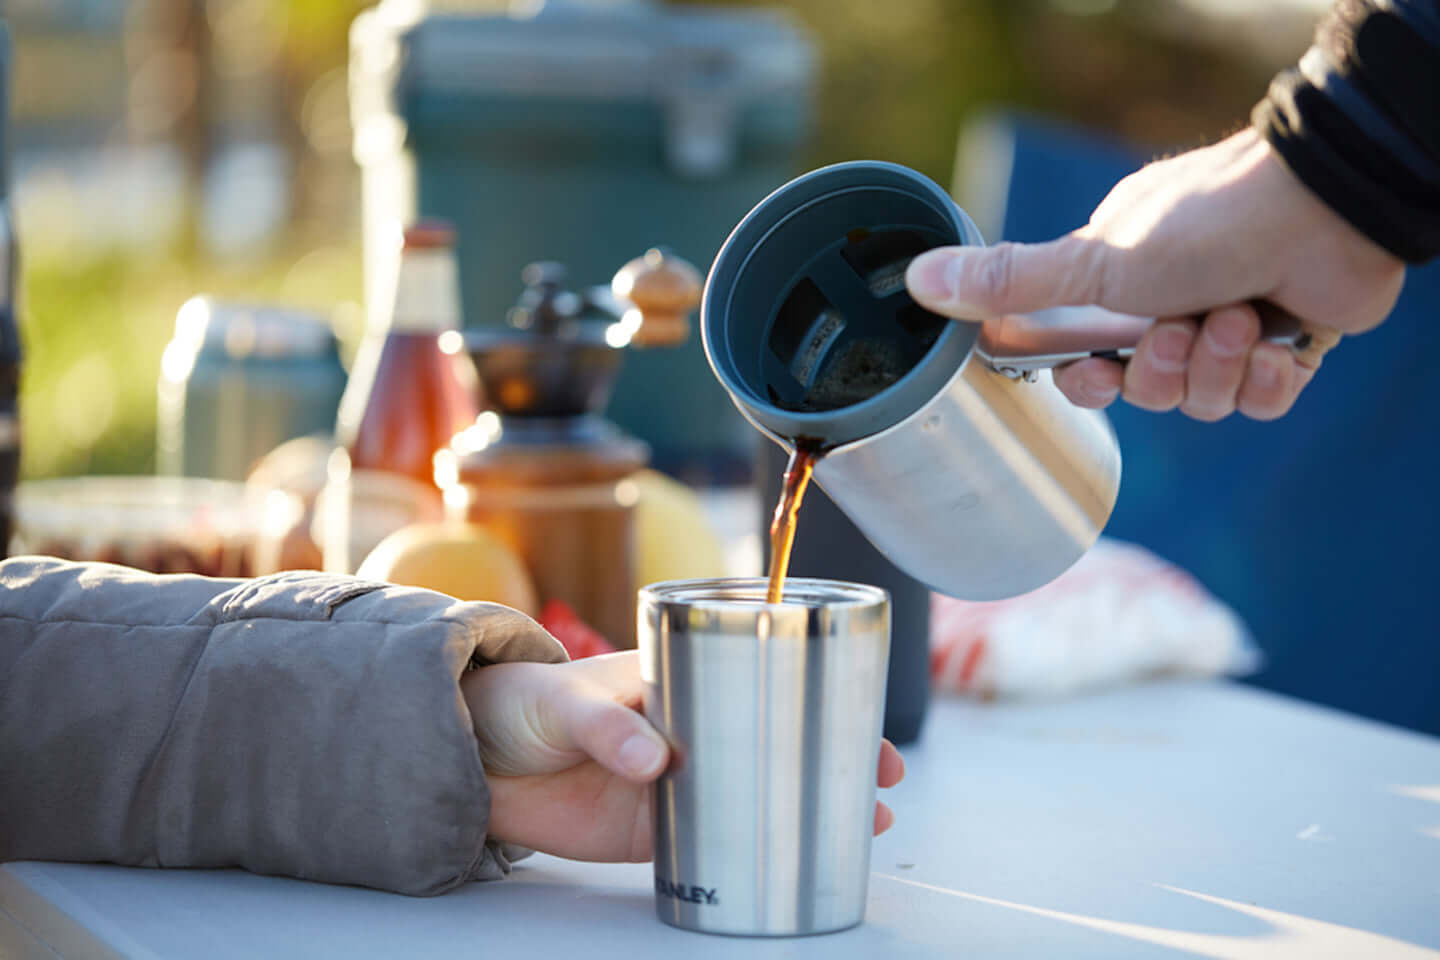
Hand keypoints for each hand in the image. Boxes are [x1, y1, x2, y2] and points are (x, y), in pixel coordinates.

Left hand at [461, 651, 905, 862]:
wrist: (476, 763)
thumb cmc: (523, 704)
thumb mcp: (564, 703)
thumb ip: (607, 729)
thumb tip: (655, 760)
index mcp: (678, 677)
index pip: (759, 672)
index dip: (813, 685)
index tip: (858, 707)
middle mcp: (691, 726)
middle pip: (778, 735)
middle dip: (835, 752)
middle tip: (882, 776)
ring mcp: (679, 778)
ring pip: (761, 789)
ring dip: (810, 803)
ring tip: (866, 823)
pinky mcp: (656, 826)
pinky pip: (716, 840)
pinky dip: (757, 849)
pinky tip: (794, 860)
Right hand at [907, 128, 1404, 419]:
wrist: (1324, 212)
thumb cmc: (1201, 225)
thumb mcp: (1090, 263)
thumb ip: (1009, 283)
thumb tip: (918, 278)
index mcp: (1120, 283)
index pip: (1084, 359)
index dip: (1090, 381)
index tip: (1100, 369)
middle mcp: (1172, 303)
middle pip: (1144, 389)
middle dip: (1163, 372)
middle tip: (1181, 331)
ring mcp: (1229, 325)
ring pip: (1203, 400)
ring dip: (1217, 365)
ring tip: (1237, 318)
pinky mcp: (1286, 348)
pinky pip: (1261, 399)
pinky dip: (1266, 377)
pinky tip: (1276, 341)